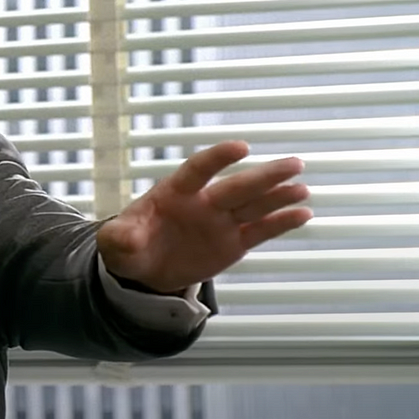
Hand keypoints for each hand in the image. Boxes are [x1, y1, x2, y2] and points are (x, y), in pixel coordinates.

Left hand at [97, 140, 313, 293]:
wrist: (144, 270)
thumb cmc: (129, 245)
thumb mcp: (115, 242)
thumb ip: (121, 237)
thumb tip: (127, 237)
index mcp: (174, 193)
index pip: (198, 170)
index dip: (218, 159)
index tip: (240, 148)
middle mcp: (203, 203)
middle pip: (236, 187)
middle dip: (263, 176)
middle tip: (293, 164)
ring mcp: (220, 222)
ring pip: (255, 205)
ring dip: (279, 195)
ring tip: (302, 187)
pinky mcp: (233, 243)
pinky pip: (260, 231)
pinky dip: (281, 223)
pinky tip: (303, 213)